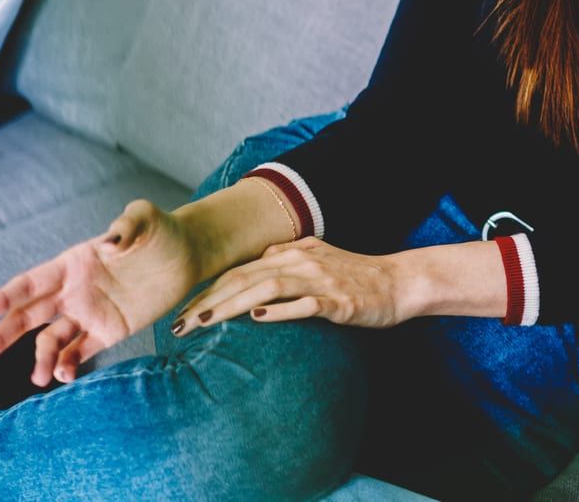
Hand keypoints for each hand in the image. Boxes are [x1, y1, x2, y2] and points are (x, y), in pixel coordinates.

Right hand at [0, 199, 203, 384]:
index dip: (1, 299)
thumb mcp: (145, 217)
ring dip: (40, 359)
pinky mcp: (109, 331)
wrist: (187, 254)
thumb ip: (127, 225)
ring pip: (51, 341)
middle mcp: (73, 292)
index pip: (28, 284)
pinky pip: (81, 351)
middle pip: (27, 318)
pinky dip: (69, 364)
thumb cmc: (161, 231)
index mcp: (71, 264)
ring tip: (39, 378)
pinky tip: (64, 375)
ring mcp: (89, 313)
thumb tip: (112, 240)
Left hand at [175, 237, 412, 331]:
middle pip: (244, 278)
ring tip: (204, 324)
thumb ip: (286, 262)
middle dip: (207, 301)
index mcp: (293, 253)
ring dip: (230, 306)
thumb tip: (253, 271)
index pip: (239, 271)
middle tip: (178, 324)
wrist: (399, 282)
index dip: (207, 290)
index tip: (182, 311)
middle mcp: (301, 261)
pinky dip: (279, 311)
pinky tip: (256, 319)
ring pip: (266, 288)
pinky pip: (304, 304)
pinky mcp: (338, 300)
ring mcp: (320, 280)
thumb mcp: (317, 261)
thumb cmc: (357, 277)